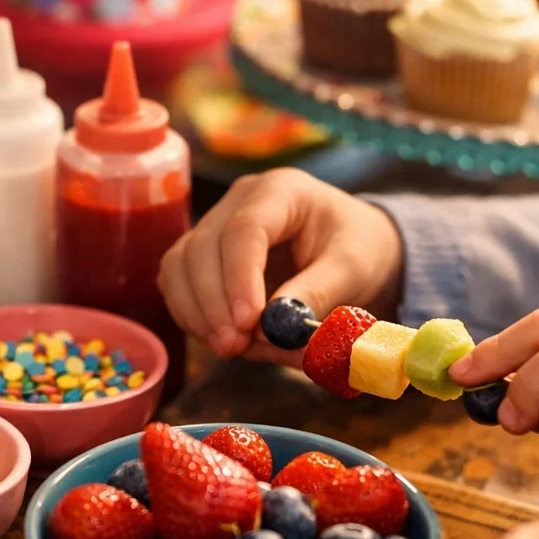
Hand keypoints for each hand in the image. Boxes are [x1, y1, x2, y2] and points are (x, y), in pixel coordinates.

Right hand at [156, 168, 402, 361]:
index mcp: (281, 191)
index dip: (239, 277)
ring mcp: (215, 227)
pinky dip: (192, 316)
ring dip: (197, 313)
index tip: (249, 322)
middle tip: (234, 346)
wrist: (356, 248)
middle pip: (202, 248)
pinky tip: (219, 339)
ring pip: (180, 267)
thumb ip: (317, 293)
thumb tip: (272, 328)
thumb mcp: (353, 269)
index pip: (244, 230)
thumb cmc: (360, 249)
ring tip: (229, 348)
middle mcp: (239, 202)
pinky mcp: (203, 257)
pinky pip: (178, 285)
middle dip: (214, 303)